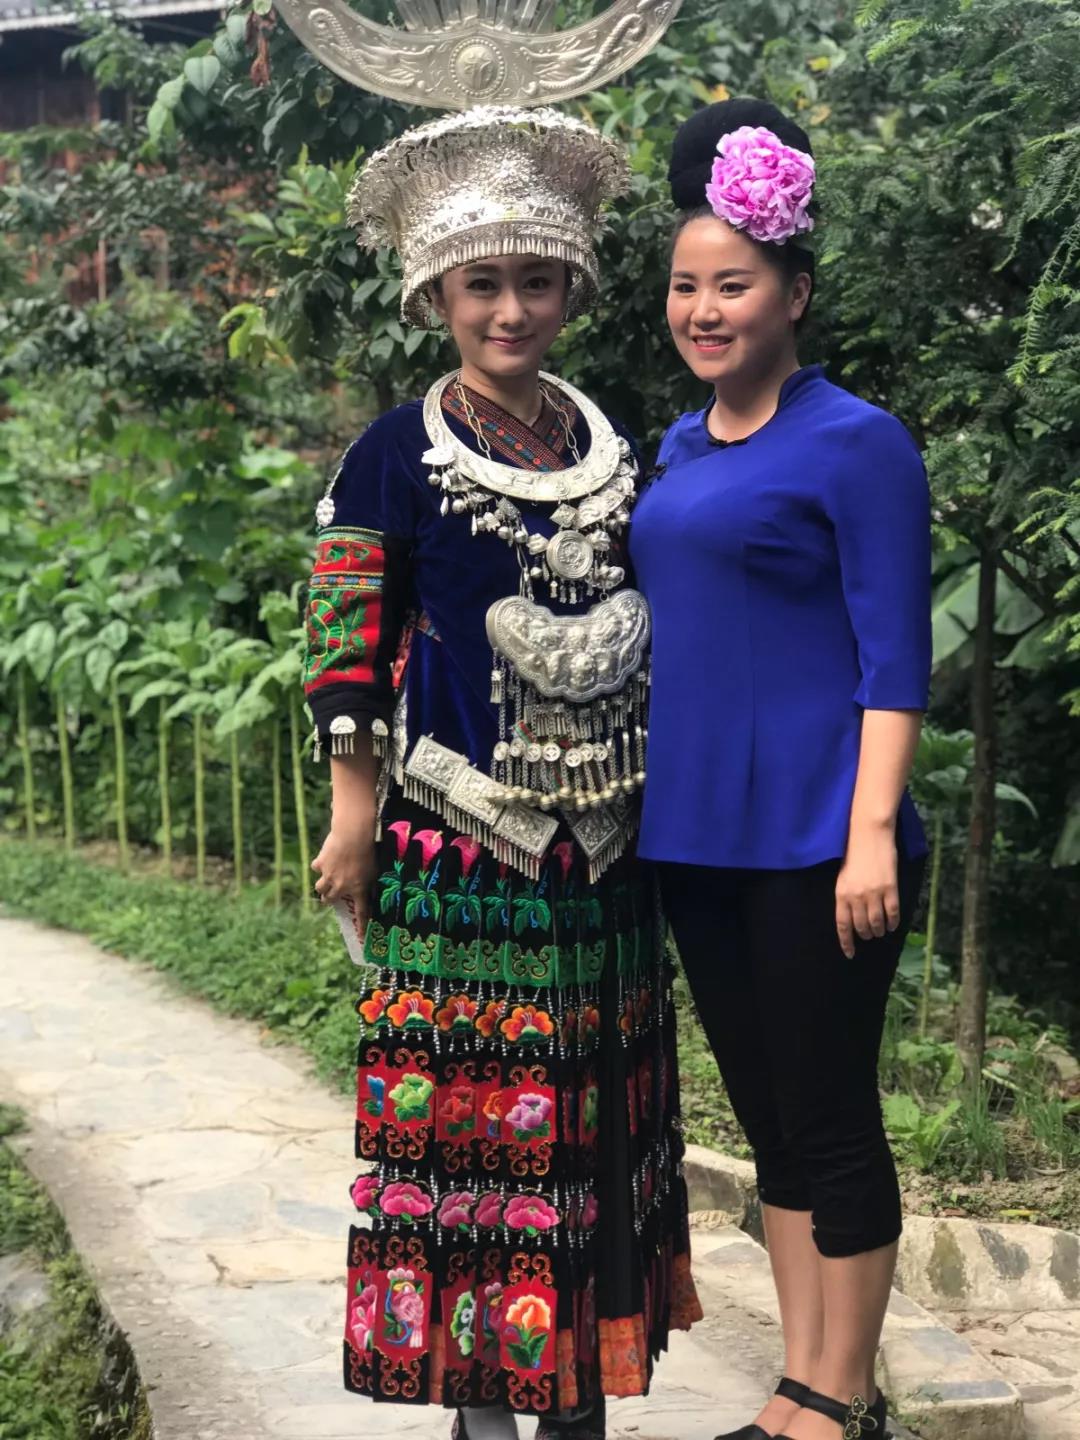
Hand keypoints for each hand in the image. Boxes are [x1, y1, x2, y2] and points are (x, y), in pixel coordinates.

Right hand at [311, 823, 375, 937]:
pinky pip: (317, 867)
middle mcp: (341, 886)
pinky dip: (320, 865)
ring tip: (325, 882)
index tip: (361, 937)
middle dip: (329, 900)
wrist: (353, 836)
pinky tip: (324, 859)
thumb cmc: (369, 851)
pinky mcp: (321, 863)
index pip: (362, 912)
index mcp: (359, 889)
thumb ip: (371, 882)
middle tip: (331, 896)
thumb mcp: (375, 870)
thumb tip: (372, 890)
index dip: (361, 925)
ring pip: (319, 887)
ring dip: (322, 886)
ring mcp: (329, 875)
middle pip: (329, 900)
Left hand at [835, 823, 899, 958]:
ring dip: (878, 930)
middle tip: (868, 935)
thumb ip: (846, 897)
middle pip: (861, 926)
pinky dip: (893, 922)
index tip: (850, 954)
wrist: (869, 835)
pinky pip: (892, 913)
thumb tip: (852, 917)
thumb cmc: (854, 854)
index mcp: (841, 894)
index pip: (842, 925)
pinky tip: (892, 925)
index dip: (846, 942)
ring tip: (879, 931)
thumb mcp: (843, 877)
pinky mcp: (890, 889)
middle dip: (865, 935)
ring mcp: (874, 893)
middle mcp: (856, 897)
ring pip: (877, 923)